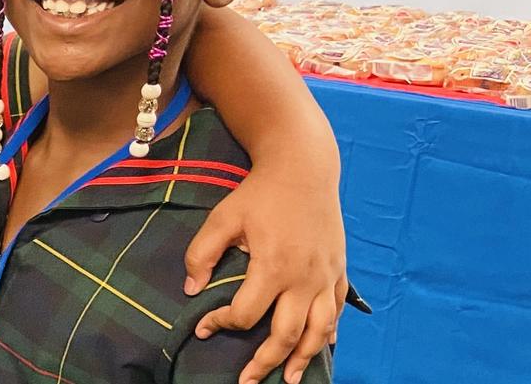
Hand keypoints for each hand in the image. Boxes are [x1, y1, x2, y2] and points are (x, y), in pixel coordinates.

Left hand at [185, 181, 345, 383]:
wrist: (304, 168)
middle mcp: (304, 278)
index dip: (221, 323)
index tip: (203, 327)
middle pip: (287, 334)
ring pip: (319, 330)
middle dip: (266, 361)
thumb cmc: (259, 194)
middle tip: (248, 381)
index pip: (246, 313)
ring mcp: (326, 276)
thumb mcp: (222, 218)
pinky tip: (319, 346)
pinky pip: (336, 311)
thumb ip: (201, 254)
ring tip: (289, 379)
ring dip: (304, 357)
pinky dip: (328, 332)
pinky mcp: (339, 270)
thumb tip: (191, 289)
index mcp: (273, 266)